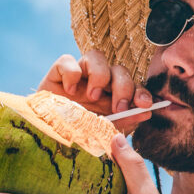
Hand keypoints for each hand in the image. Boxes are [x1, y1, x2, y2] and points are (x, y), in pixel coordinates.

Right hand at [38, 50, 153, 132]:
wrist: (46, 137)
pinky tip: (70, 92)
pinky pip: (67, 59)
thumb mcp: (103, 131)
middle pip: (119, 70)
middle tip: (118, 107)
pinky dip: (71, 73)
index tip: (144, 105)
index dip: (141, 93)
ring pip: (96, 56)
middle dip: (123, 87)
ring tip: (93, 97)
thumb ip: (125, 122)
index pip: (133, 87)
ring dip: (100, 76)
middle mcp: (99, 82)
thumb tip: (147, 113)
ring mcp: (78, 75)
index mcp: (113, 95)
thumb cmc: (77, 135)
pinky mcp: (57, 72)